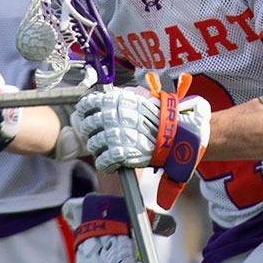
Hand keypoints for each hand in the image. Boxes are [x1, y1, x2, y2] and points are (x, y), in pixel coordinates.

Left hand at [72, 73, 209, 207]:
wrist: (177, 135)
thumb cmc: (160, 117)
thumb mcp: (141, 99)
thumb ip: (121, 99)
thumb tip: (103, 99)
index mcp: (116, 100)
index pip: (88, 103)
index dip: (86, 111)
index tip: (87, 115)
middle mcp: (113, 116)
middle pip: (88, 125)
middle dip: (91, 131)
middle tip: (98, 135)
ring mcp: (116, 135)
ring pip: (94, 143)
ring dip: (98, 148)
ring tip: (106, 150)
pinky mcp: (120, 153)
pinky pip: (103, 160)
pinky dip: (105, 164)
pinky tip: (111, 163)